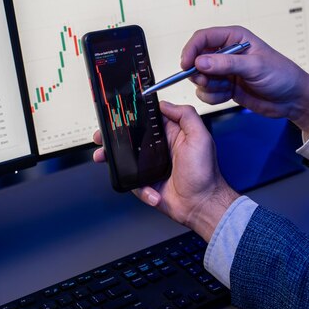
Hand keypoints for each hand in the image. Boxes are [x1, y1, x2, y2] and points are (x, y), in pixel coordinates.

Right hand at [93, 101, 238, 241]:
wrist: (202, 204)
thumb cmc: (205, 173)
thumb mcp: (201, 138)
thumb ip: (186, 116)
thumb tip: (165, 103)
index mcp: (172, 134)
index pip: (147, 119)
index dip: (132, 116)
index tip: (117, 114)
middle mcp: (160, 148)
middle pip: (131, 138)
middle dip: (114, 136)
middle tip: (102, 136)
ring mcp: (152, 166)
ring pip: (126, 159)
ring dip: (112, 158)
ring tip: (103, 157)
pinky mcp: (147, 183)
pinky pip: (132, 181)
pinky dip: (138, 187)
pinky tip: (151, 190)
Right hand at [182, 26, 308, 136]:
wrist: (292, 98)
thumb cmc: (281, 75)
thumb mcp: (255, 66)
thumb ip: (227, 64)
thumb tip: (200, 61)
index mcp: (234, 38)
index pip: (203, 38)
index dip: (191, 50)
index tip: (186, 65)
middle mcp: (226, 53)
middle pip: (197, 59)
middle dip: (199, 73)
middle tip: (208, 82)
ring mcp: (225, 71)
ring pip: (200, 78)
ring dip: (208, 87)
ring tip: (225, 90)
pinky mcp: (226, 87)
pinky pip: (207, 92)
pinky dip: (213, 97)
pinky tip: (229, 96)